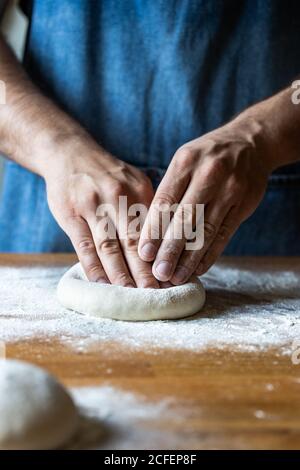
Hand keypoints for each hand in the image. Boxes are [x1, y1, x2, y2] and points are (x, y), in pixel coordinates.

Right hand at [45, 135, 158, 287]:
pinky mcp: (70, 215)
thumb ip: (150, 208)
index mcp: (138, 190)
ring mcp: (91, 206)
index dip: (163, 256)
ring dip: (120, 275)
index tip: (172, 278)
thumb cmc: (108, 174)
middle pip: (133, 242)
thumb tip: (168, 241)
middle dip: (145, 271)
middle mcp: (117, 197)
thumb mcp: (134, 181)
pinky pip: (84, 247)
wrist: (69, 154)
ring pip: (109, 247)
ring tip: (131, 296)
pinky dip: (93, 268)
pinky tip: (102, 284)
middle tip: (155, 294)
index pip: (154, 229)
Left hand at [138, 115, 271, 283]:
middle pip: (185, 219)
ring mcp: (229, 190)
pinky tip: (198, 269)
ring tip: (176, 277)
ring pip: (205, 231)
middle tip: (159, 273)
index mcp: (185, 162)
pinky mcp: (244, 205)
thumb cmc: (207, 157)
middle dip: (170, 250)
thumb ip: (168, 191)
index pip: (165, 201)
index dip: (153, 230)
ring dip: (190, 258)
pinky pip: (224, 234)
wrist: (251, 142)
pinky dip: (210, 254)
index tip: (143, 254)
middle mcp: (208, 175)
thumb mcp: (184, 161)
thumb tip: (148, 231)